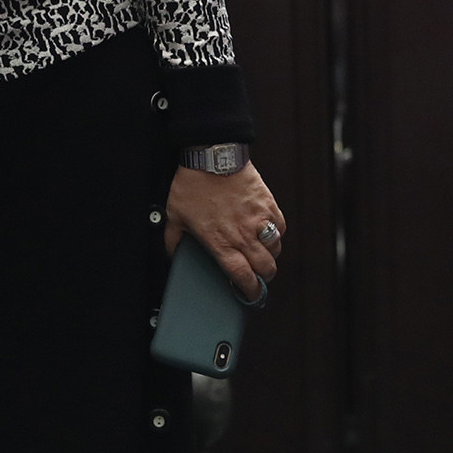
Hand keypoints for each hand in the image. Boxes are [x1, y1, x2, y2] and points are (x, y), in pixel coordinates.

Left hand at [164, 161, 285, 300]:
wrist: (210, 158)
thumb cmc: (191, 185)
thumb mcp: (173, 216)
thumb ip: (174, 239)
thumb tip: (172, 252)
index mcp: (220, 242)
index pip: (242, 276)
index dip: (250, 290)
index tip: (252, 294)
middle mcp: (243, 235)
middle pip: (265, 267)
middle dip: (264, 276)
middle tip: (258, 274)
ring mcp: (259, 220)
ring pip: (276, 249)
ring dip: (270, 255)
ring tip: (262, 253)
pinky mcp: (268, 205)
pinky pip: (281, 227)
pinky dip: (277, 233)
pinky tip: (268, 231)